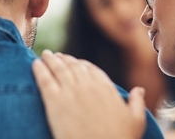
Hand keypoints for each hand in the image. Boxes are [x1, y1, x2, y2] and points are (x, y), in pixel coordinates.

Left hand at [32, 50, 146, 138]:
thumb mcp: (136, 120)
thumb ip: (136, 102)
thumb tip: (139, 89)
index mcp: (105, 87)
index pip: (90, 68)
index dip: (81, 64)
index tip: (75, 62)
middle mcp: (87, 85)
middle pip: (72, 66)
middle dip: (64, 59)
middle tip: (56, 56)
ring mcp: (70, 92)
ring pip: (57, 69)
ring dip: (50, 59)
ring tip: (45, 55)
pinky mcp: (54, 103)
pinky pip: (45, 80)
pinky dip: (39, 70)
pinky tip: (35, 64)